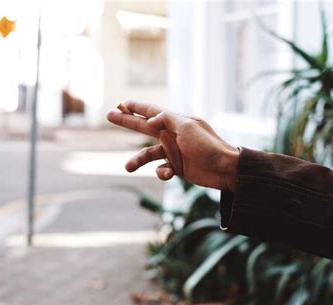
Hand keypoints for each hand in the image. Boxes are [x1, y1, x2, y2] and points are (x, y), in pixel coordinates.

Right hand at [107, 101, 239, 191]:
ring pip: (149, 154)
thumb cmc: (207, 145)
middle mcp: (172, 135)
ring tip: (127, 167)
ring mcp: (174, 152)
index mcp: (175, 122)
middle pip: (144, 127)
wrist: (224, 169)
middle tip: (108, 115)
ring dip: (138, 160)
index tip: (122, 102)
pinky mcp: (177, 167)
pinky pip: (161, 169)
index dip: (137, 107)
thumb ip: (166, 119)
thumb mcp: (187, 126)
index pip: (152, 111)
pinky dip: (161, 172)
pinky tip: (168, 173)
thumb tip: (148, 121)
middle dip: (127, 122)